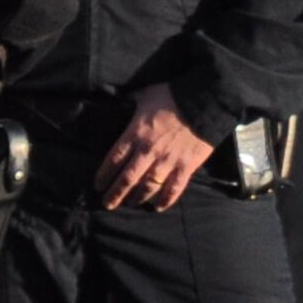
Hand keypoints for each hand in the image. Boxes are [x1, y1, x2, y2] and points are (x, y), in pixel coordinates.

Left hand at [97, 84, 215, 212]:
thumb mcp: (145, 94)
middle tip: (107, 203)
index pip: (113, 160)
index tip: (98, 185)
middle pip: (127, 179)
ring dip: (137, 198)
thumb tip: (123, 99)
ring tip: (131, 204)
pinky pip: (174, 189)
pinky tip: (158, 207)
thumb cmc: (173, 95)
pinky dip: (165, 200)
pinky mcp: (186, 167)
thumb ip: (132, 101)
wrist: (203, 102)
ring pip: (148, 187)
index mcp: (135, 134)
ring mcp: (167, 162)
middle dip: (115, 194)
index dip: (104, 175)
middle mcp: (148, 152)